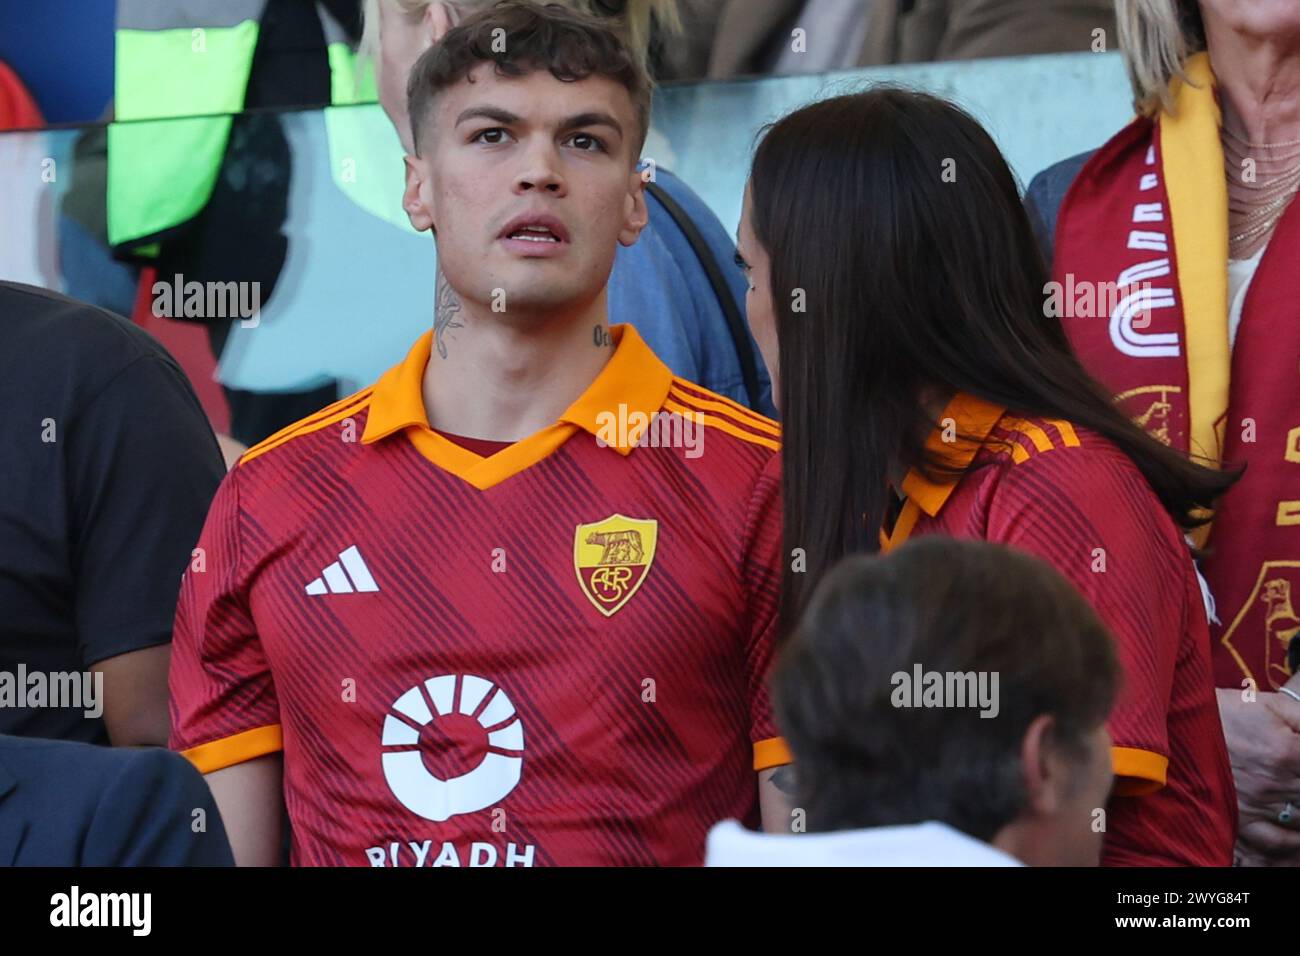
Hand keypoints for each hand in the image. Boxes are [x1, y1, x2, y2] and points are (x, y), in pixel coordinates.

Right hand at [1217, 686, 1299, 865]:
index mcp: (1287, 751)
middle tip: (1291, 774)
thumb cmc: (1224, 711)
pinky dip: (1294, 839)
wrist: (1178, 724)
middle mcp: (1275, 782)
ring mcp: (1259, 803)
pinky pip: (1278, 839)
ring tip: (1293, 794)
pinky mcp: (1242, 817)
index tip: (1299, 759)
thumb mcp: (1270, 704)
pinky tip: (1297, 830)